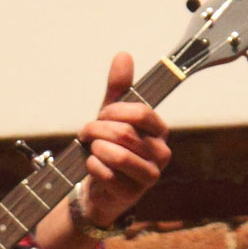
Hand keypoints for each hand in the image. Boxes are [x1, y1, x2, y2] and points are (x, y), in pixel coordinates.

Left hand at [74, 52, 171, 228]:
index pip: (141, 112)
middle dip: (97, 130)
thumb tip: (123, 55)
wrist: (100, 188)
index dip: (114, 111)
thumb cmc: (109, 149)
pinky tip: (92, 166)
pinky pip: (107, 174)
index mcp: (160, 131)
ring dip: (94, 149)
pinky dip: (92, 167)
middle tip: (86, 133)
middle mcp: (160, 153)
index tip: (101, 115)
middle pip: (124, 133)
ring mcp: (149, 176)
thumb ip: (119, 88)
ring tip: (89, 149)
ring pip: (116, 155)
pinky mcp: (132, 194)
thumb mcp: (112, 116)